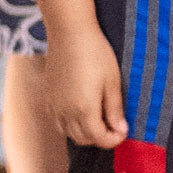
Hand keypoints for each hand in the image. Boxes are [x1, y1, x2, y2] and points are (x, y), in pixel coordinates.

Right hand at [46, 23, 127, 146]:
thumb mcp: (112, 82)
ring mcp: (54, 106)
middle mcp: (66, 113)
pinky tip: (80, 112)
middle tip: (114, 126)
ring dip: (84, 133)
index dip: (115, 139)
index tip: (124, 131)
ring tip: (98, 119)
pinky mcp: (48, 97)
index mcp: (85, 110)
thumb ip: (115, 110)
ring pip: (69, 133)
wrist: (69, 33)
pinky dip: (70, 124)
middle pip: (84, 139)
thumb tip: (120, 129)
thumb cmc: (95, 54)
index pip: (100, 139)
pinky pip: (58, 122)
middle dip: (101, 137)